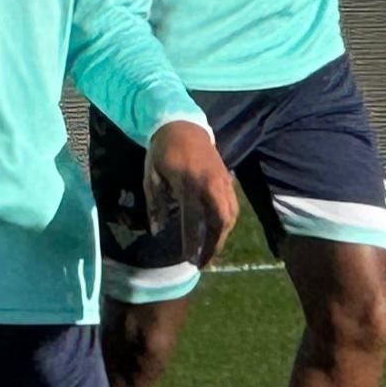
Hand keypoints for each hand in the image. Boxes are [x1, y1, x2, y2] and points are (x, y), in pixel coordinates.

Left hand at [145, 120, 240, 270]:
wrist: (182, 125)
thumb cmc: (162, 152)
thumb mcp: (152, 177)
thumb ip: (156, 205)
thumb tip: (159, 231)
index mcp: (188, 184)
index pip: (193, 220)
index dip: (192, 243)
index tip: (189, 260)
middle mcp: (210, 184)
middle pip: (220, 221)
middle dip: (214, 244)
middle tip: (204, 261)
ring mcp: (223, 181)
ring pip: (231, 215)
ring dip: (223, 236)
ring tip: (211, 250)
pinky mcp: (228, 179)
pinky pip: (233, 206)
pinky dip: (227, 222)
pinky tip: (218, 232)